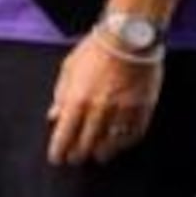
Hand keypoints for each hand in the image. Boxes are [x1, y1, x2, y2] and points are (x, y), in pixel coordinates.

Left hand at [47, 30, 161, 167]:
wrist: (129, 37)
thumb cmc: (96, 49)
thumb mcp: (69, 68)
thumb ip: (61, 95)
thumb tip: (53, 116)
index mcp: (77, 100)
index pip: (64, 137)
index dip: (59, 152)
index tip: (57, 158)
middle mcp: (98, 110)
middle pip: (86, 146)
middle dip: (78, 156)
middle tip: (75, 159)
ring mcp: (122, 111)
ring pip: (110, 145)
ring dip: (102, 153)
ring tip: (97, 156)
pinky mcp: (142, 109)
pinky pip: (133, 135)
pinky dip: (124, 144)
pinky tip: (119, 145)